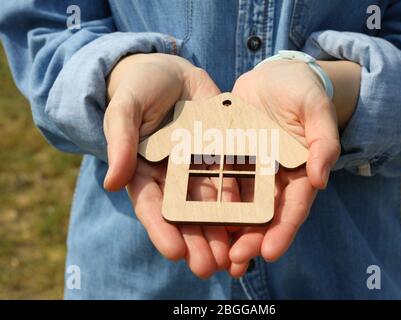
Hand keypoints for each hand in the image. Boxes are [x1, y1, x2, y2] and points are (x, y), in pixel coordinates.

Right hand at [103, 53, 232, 277]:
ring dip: (221, 230)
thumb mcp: (125, 111)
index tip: (174, 251)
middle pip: (185, 214)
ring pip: (211, 203)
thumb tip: (111, 183)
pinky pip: (233, 176)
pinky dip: (242, 199)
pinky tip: (251, 219)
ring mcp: (198, 166)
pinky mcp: (221, 152)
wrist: (167, 72)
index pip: (152, 206)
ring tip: (232, 256)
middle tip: (208, 267)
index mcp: (145, 171)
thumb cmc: (138, 89)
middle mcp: (173, 176)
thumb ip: (120, 143)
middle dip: (196, 240)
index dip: (162, 229)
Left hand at [228, 59, 359, 275]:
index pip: (294, 206)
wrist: (273, 76)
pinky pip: (221, 183)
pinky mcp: (232, 159)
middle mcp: (275, 177)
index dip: (283, 230)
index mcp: (300, 171)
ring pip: (241, 207)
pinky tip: (199, 220)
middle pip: (265, 215)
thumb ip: (323, 141)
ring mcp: (252, 170)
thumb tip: (320, 179)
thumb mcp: (316, 108)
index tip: (269, 252)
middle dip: (252, 239)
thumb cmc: (301, 90)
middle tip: (236, 261)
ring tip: (217, 255)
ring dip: (230, 231)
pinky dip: (213, 203)